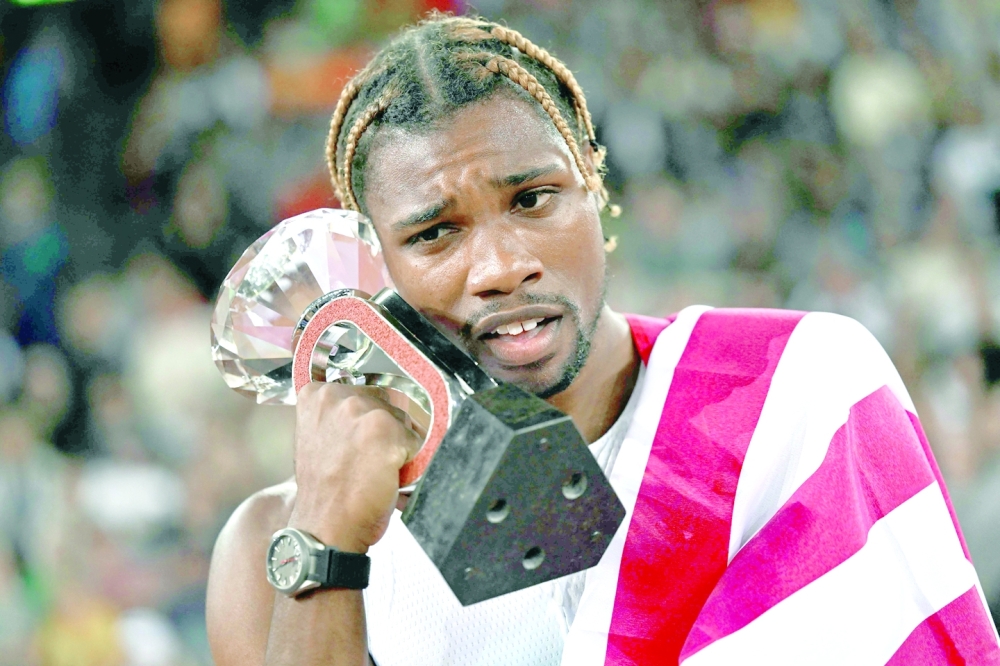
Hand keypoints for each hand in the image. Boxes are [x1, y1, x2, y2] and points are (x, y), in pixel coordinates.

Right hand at [289, 382, 420, 553]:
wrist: (326, 527)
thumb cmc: (325, 491)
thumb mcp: (319, 439)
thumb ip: (339, 417)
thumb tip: (375, 407)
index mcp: (316, 395)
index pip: (362, 390)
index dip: (366, 418)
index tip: (358, 440)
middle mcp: (337, 396)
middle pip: (385, 402)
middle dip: (384, 429)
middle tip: (367, 460)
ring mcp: (362, 412)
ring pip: (403, 420)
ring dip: (398, 444)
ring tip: (374, 468)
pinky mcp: (385, 431)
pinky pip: (417, 440)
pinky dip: (411, 460)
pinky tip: (387, 474)